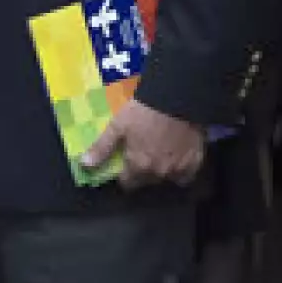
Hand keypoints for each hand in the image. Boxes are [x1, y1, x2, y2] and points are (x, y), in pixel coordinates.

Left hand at [79, 97, 203, 188]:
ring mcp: (180, 169)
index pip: (127, 184)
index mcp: (139, 166)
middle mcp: (159, 173)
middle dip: (142, 172)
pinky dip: (181, 170)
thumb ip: (102, 148)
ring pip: (167, 178)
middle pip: (147, 181)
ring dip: (161, 170)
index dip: (123, 175)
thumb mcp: (117, 126)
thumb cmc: (143, 111)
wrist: (177, 98)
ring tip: (159, 153)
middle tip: (141, 153)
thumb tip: (85, 166)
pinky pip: (187, 174)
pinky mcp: (196, 161)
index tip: (123, 164)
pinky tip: (177, 157)